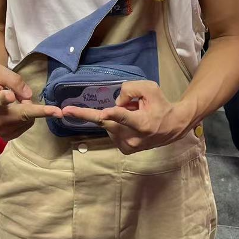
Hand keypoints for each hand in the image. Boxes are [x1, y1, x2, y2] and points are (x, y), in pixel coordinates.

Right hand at [0, 63, 61, 140]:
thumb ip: (13, 79)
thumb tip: (28, 96)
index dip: (5, 98)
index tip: (11, 96)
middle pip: (21, 115)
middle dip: (37, 110)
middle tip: (52, 109)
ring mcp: (0, 130)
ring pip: (27, 120)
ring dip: (28, 109)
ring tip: (17, 101)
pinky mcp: (6, 136)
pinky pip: (26, 126)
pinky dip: (26, 117)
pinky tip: (17, 111)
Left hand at [62, 80, 187, 154]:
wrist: (173, 126)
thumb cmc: (160, 104)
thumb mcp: (150, 88)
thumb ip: (130, 90)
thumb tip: (115, 103)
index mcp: (142, 123)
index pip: (126, 117)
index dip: (114, 114)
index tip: (104, 113)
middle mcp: (134, 138)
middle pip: (106, 123)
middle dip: (85, 115)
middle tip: (65, 111)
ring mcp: (128, 147)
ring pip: (108, 125)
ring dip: (112, 117)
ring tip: (131, 114)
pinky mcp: (125, 150)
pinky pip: (111, 131)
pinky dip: (114, 124)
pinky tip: (127, 123)